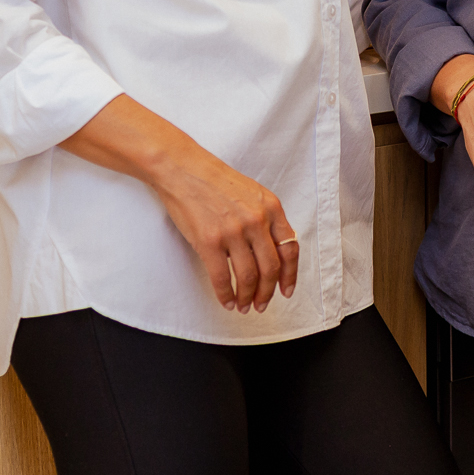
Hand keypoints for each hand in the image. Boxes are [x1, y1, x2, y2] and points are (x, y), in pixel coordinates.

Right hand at [60, 95, 298, 313]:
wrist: (183, 168)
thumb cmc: (214, 180)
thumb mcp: (252, 193)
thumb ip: (265, 219)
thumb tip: (272, 253)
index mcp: (271, 207)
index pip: (290, 249)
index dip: (290, 275)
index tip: (286, 290)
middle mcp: (257, 220)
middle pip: (271, 268)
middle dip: (268, 292)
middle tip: (262, 304)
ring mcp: (234, 231)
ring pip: (249, 277)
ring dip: (247, 297)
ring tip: (243, 306)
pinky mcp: (210, 241)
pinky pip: (222, 278)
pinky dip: (226, 295)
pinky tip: (226, 301)